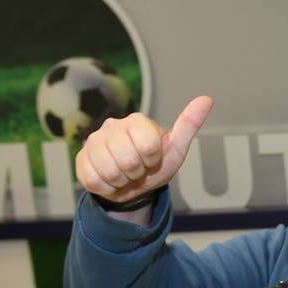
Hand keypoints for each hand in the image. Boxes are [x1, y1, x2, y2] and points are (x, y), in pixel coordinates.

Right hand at [75, 95, 212, 204]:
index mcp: (137, 121)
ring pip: (110, 172)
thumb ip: (188, 125)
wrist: (132, 185)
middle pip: (128, 161)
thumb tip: (207, 99)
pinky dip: (108, 188)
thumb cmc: (155, 164)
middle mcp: (112, 126)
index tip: (152, 159)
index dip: (152, 160)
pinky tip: (111, 180)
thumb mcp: (176, 149)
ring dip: (123, 181)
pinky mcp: (81, 159)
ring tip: (125, 175)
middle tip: (138, 169)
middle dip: (138, 173)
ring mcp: (93, 142)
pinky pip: (94, 181)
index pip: (148, 147)